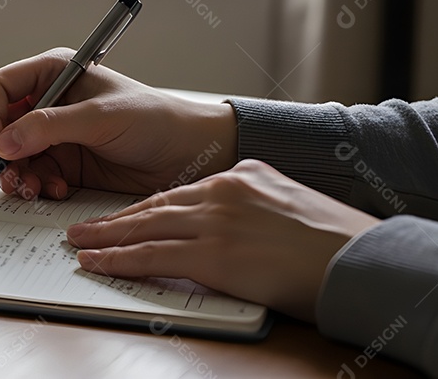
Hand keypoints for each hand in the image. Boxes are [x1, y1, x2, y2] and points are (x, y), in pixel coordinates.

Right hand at [0, 48, 236, 198]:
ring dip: (17, 176)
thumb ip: (50, 127)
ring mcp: (54, 134)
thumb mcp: (101, 118)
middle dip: (0, 154)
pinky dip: (38, 187)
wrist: (191, 154)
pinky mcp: (64, 163)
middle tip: (10, 177)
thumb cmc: (156, 120)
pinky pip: (33, 176)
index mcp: (53, 72)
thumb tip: (4, 143)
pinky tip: (58, 191)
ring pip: (11, 156)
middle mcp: (48, 101)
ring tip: (34, 189)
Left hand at [66, 160, 379, 320]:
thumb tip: (229, 210)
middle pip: (153, 206)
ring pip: (145, 228)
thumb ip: (251, 199)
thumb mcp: (287, 200)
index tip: (120, 216)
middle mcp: (221, 192)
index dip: (143, 208)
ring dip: (106, 238)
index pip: (177, 193)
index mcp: (240, 176)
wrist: (358, 259)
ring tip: (78, 243)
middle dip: (113, 219)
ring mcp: (215, 222)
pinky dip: (119, 259)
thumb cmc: (332, 240)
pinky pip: (152, 256)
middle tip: (82, 226)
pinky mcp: (212, 254)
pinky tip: (96, 261)